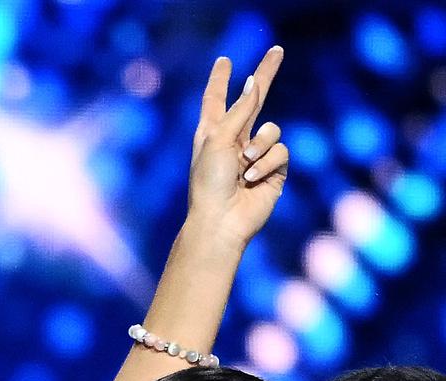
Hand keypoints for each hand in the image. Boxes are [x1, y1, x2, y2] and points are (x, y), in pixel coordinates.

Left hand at [187, 48, 288, 249]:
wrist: (221, 221)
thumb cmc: (210, 183)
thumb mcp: (218, 141)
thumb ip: (238, 111)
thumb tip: (252, 83)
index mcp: (212, 133)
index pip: (217, 99)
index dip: (220, 80)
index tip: (225, 61)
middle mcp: (234, 140)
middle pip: (254, 100)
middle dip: (266, 75)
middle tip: (277, 50)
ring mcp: (255, 154)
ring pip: (272, 130)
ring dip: (260, 146)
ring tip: (243, 168)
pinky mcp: (273, 169)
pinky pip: (280, 151)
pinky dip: (267, 163)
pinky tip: (252, 179)